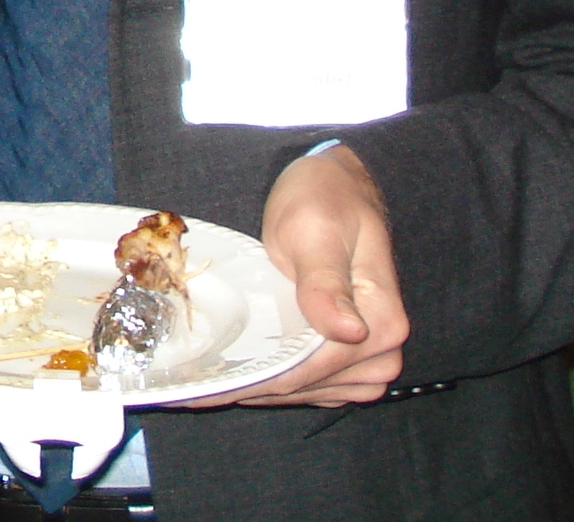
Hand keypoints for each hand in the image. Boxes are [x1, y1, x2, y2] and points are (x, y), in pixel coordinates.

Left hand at [191, 144, 407, 406]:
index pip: (312, 367)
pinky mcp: (346, 357)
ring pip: (304, 390)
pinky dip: (272, 378)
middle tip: (192, 387)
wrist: (338, 184)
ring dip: (258, 386)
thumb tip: (348, 331)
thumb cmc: (324, 198)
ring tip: (205, 381)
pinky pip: (307, 382)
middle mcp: (380, 351)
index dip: (259, 379)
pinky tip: (235, 372)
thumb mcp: (315, 229)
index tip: (207, 387)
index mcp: (380, 323)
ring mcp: (366, 360)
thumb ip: (325, 280)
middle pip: (306, 385)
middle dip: (251, 386)